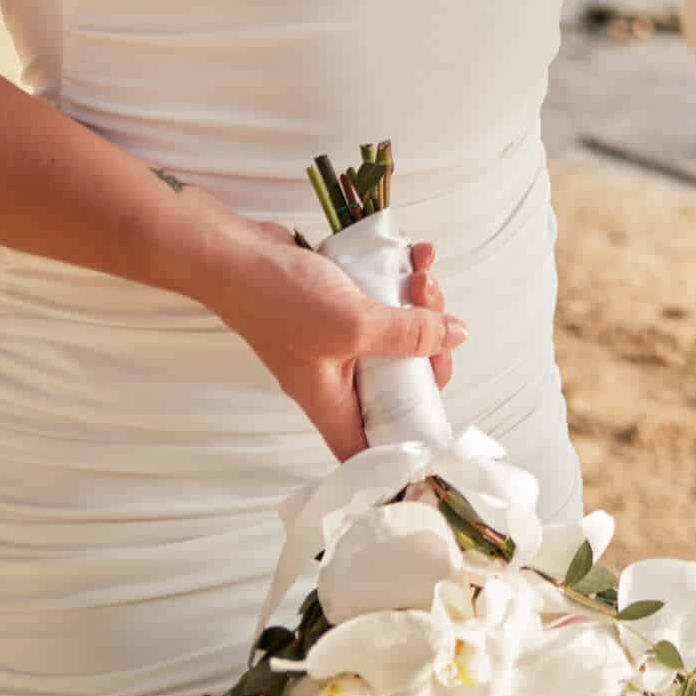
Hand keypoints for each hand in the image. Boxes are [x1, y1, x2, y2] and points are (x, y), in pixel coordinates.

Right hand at [193, 206, 466, 460]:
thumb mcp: (353, 324)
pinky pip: (385, 299)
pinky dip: (405, 278)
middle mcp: (340, 378)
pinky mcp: (340, 305)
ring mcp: (339, 340)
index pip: (382, 443)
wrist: (237, 252)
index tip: (442, 388)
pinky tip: (417, 254)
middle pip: (403, 380)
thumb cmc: (282, 300)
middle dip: (430, 344)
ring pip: (398, 333)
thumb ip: (408, 334)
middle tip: (437, 312)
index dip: (417, 430)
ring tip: (422, 274)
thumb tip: (458, 335)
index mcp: (336, 404)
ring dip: (421, 303)